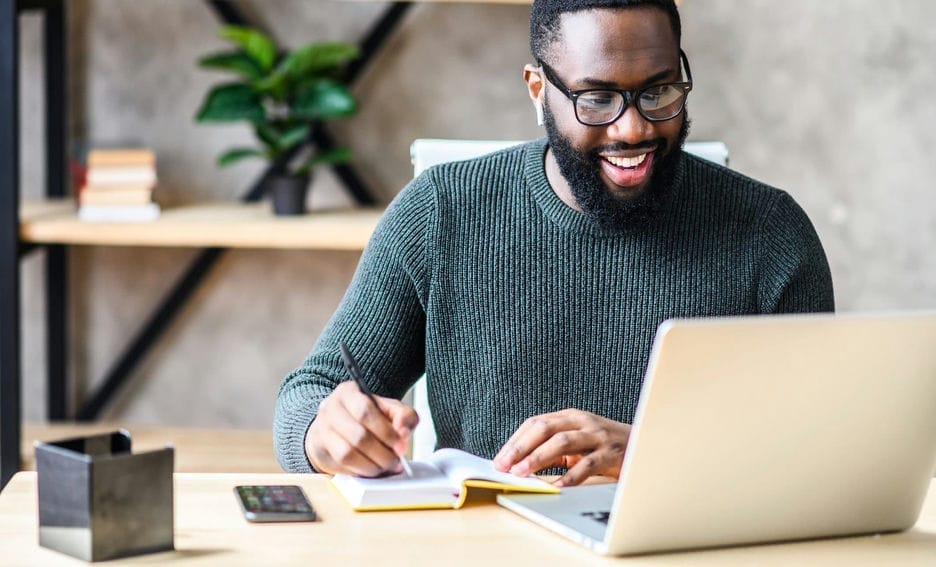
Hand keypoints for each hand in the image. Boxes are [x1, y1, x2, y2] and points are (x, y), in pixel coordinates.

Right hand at [305, 381, 418, 476]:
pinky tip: (371, 469)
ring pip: (348, 453)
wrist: (338, 425)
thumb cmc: (367, 417)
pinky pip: (341, 465)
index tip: (401, 446)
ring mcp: (322, 429)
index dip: (386, 432)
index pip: (365, 411)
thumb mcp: (389, 409)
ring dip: (371, 465)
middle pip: (358, 436)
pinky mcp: (319, 449)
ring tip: (385, 467)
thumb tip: (403, 432)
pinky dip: (360, 470)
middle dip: (382, 454)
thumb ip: (404, 416)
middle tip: (395, 462)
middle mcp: (331, 408)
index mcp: (348, 392)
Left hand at [492, 409, 631, 486]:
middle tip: (505, 466)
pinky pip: (588, 464)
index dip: (515, 441)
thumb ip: (554, 449)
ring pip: (563, 441)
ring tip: (523, 473)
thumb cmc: (606, 447)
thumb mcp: (578, 442)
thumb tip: (521, 465)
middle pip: (545, 428)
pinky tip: (558, 487)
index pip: (536, 423)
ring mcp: (598, 435)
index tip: (499, 460)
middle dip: (521, 447)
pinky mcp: (612, 453)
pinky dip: (571, 476)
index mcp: (570, 416)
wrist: (648, 445)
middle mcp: (583, 421)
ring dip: (538, 458)